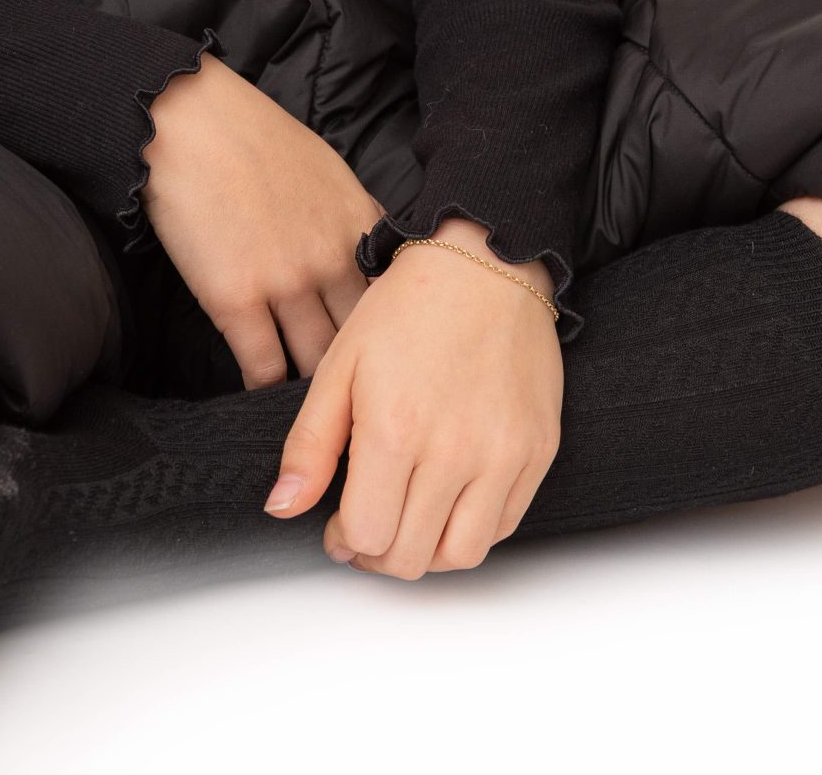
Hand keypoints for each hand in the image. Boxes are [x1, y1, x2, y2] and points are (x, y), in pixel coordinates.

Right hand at [139, 51, 383, 386]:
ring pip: (316, 365)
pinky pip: (263, 368)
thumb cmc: (251, 135)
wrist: (189, 120)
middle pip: (362, 342)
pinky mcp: (236, 299)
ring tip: (311, 418)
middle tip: (354, 407)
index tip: (386, 365)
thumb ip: (352, 219)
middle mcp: (334, 257)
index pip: (395, 304)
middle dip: (360, 377)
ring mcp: (287, 281)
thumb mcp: (327, 169)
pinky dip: (266, 390)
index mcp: (360, 224)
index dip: (391, 340)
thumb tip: (368, 257)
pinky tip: (263, 401)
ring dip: (313, 394)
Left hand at [260, 219, 563, 577]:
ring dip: (427, 552)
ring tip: (409, 517)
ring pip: (462, 556)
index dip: (344, 539)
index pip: (367, 535)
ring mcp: (503, 456)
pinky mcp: (538, 451)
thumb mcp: (340, 364)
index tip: (338, 523)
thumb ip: (310, 444)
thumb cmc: (410, 305)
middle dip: (379, 551)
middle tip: (368, 521)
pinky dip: (472, 529)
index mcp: (396, 429)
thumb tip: (284, 507)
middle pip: (411, 558)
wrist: (486, 262)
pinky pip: (504, 526)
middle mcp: (455, 452)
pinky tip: (449, 498)